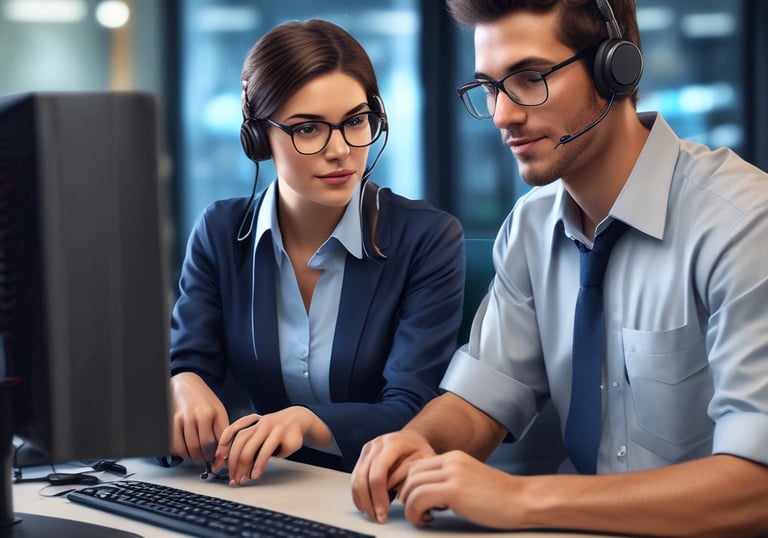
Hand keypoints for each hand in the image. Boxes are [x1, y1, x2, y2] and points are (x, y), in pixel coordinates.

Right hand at [170, 372, 229, 462]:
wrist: (185, 383)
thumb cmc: (203, 399)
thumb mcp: (218, 410)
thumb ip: (221, 430)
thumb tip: (223, 454)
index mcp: (216, 412)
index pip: (221, 440)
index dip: (221, 455)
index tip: (219, 462)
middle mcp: (201, 414)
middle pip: (205, 447)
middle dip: (207, 458)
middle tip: (207, 461)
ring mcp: (185, 417)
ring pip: (190, 448)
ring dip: (194, 458)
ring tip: (197, 457)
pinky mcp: (171, 421)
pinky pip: (176, 445)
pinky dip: (181, 453)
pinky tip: (185, 451)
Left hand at [213, 406, 330, 485]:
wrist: (300, 419)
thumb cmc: (277, 430)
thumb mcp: (261, 433)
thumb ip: (249, 443)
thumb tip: (232, 464)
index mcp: (252, 421)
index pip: (232, 431)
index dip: (223, 445)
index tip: (217, 460)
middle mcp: (260, 423)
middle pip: (241, 441)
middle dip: (234, 462)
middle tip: (233, 478)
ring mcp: (272, 427)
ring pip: (253, 446)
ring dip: (245, 465)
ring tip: (243, 479)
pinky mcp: (283, 435)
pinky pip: (267, 451)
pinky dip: (259, 464)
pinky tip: (256, 473)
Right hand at [350, 430, 436, 523]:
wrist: (411, 439)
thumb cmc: (419, 451)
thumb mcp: (426, 461)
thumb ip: (414, 477)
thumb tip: (402, 496)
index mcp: (393, 443)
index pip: (378, 473)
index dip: (379, 496)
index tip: (384, 513)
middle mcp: (377, 445)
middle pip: (363, 477)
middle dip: (368, 501)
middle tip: (377, 517)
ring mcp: (367, 450)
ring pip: (356, 478)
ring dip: (362, 500)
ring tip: (372, 514)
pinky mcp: (362, 457)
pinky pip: (355, 478)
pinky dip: (358, 494)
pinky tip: (366, 505)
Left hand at [398, 450, 519, 528]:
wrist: (522, 500)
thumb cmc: (499, 497)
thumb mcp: (469, 480)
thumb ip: (448, 481)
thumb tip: (426, 493)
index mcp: (453, 457)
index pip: (417, 466)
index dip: (410, 486)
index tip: (415, 502)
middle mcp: (451, 461)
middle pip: (411, 474)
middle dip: (406, 495)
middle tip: (416, 512)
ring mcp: (453, 473)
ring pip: (412, 487)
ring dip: (410, 507)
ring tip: (422, 518)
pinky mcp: (455, 490)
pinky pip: (419, 499)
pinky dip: (415, 512)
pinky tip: (427, 520)